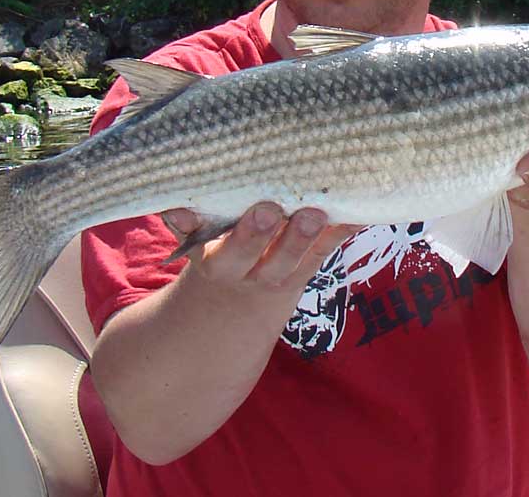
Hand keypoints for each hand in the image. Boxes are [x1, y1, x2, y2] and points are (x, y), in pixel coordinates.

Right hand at [161, 204, 361, 290]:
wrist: (227, 325)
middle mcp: (235, 269)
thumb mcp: (195, 248)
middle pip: (243, 253)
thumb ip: (188, 223)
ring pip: (286, 260)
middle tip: (268, 209)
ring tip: (314, 214)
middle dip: (254, 233)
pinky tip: (357, 215)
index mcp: (204, 257)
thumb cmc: (215, 261)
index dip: (188, 224)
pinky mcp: (300, 276)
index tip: (187, 208)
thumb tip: (172, 203)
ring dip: (301, 237)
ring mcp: (271, 275)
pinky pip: (321, 256)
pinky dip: (339, 234)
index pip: (191, 237)